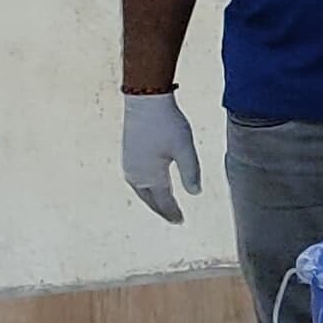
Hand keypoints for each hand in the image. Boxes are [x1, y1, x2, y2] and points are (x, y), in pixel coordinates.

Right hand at [121, 91, 201, 222]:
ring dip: (153, 200)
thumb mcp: (184, 148)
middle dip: (162, 209)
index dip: (173, 212)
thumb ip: (191, 172)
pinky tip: (150, 185)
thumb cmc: (167, 123)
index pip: (164, 201)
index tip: (181, 221)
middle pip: (151, 200)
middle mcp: (137, 175)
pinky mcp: (127, 154)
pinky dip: (145, 188)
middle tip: (174, 219)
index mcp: (151, 176)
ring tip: (163, 205)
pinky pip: (136, 180)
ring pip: (141, 191)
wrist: (145, 101)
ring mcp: (129, 165)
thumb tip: (195, 194)